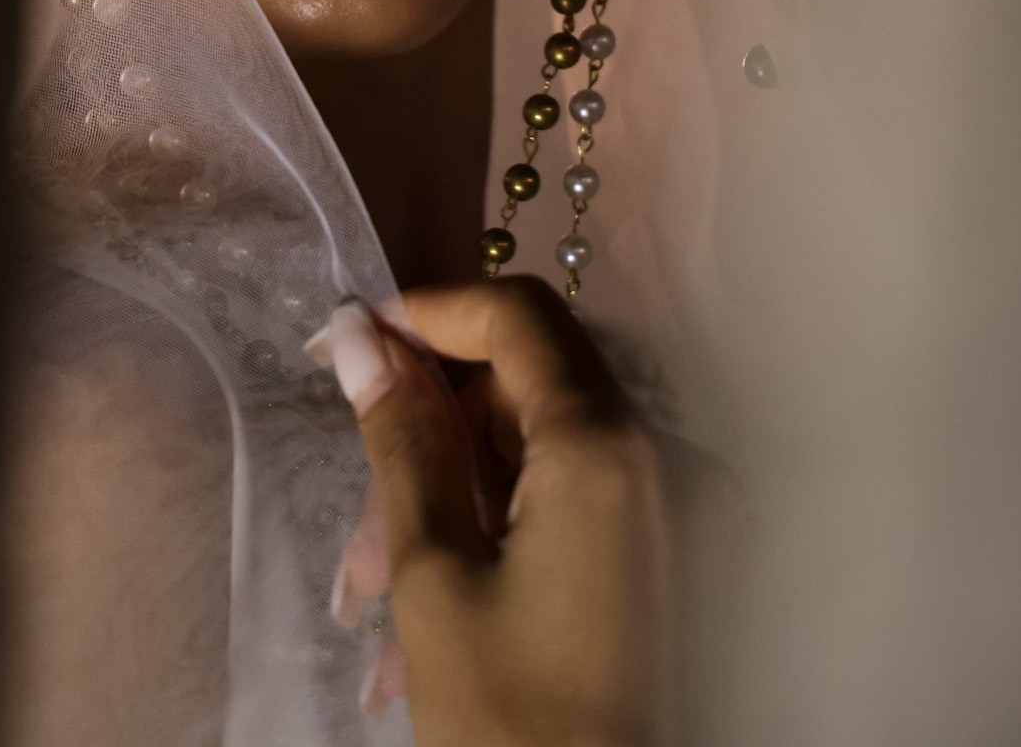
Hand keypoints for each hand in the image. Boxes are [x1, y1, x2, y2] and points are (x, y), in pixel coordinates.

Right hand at [314, 280, 674, 746]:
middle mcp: (665, 459)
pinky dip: (497, 535)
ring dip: (448, 502)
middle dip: (427, 435)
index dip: (422, 314)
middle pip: (525, 385)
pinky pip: (572, 504)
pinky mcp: (670, 561)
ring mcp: (679, 512)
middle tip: (354, 526)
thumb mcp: (433, 576)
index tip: (341, 350)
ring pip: (538, 453)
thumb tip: (356, 338)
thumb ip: (402, 442)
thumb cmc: (511, 717)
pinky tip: (430, 619)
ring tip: (374, 604)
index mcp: (608, 448)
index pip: (515, 314)